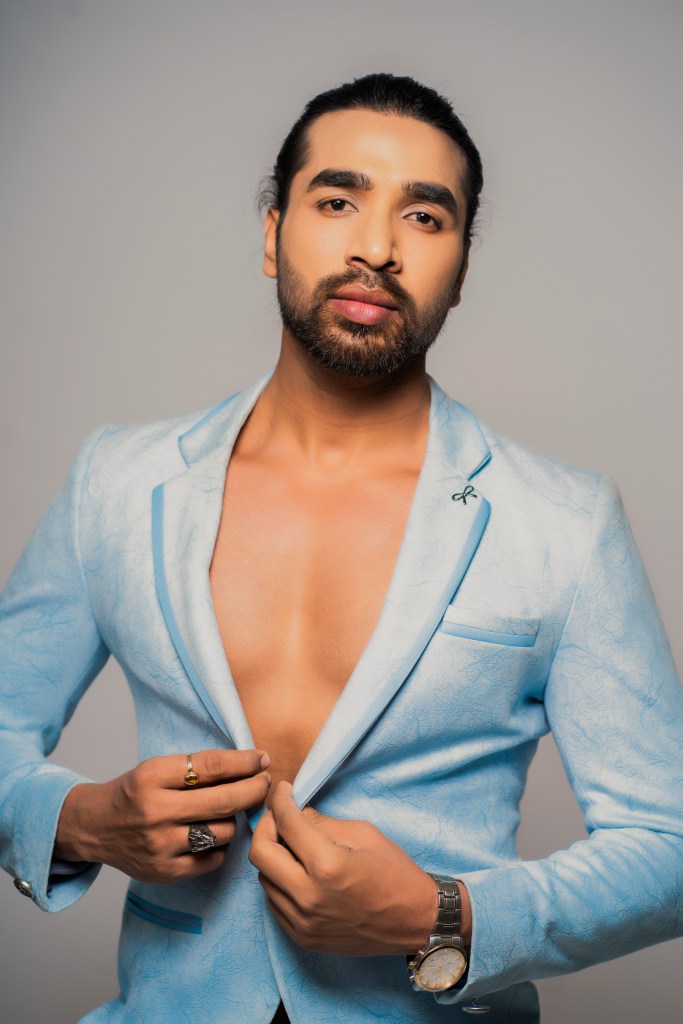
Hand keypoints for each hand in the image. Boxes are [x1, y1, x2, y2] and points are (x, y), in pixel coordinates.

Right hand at [55, 748, 270, 882]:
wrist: (95, 827)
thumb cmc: (135, 792)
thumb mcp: (158, 768)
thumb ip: (198, 768)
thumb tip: (251, 765)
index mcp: (152, 777)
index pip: (212, 766)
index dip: (244, 762)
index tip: (262, 759)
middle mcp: (155, 811)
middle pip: (224, 801)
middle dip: (254, 789)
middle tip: (265, 783)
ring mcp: (160, 845)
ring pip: (223, 831)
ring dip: (234, 819)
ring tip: (227, 811)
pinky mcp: (165, 872)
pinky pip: (214, 858)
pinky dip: (221, 845)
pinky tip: (213, 834)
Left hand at [249, 781, 441, 955]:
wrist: (415, 921)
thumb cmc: (395, 872)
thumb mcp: (364, 834)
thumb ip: (323, 823)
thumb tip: (296, 814)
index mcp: (327, 865)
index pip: (286, 823)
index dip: (280, 800)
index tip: (282, 791)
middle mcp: (308, 896)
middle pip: (260, 853)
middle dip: (266, 826)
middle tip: (280, 816)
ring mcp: (303, 921)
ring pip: (264, 878)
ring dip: (273, 856)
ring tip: (293, 845)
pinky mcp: (303, 937)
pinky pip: (275, 902)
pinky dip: (280, 881)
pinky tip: (298, 872)